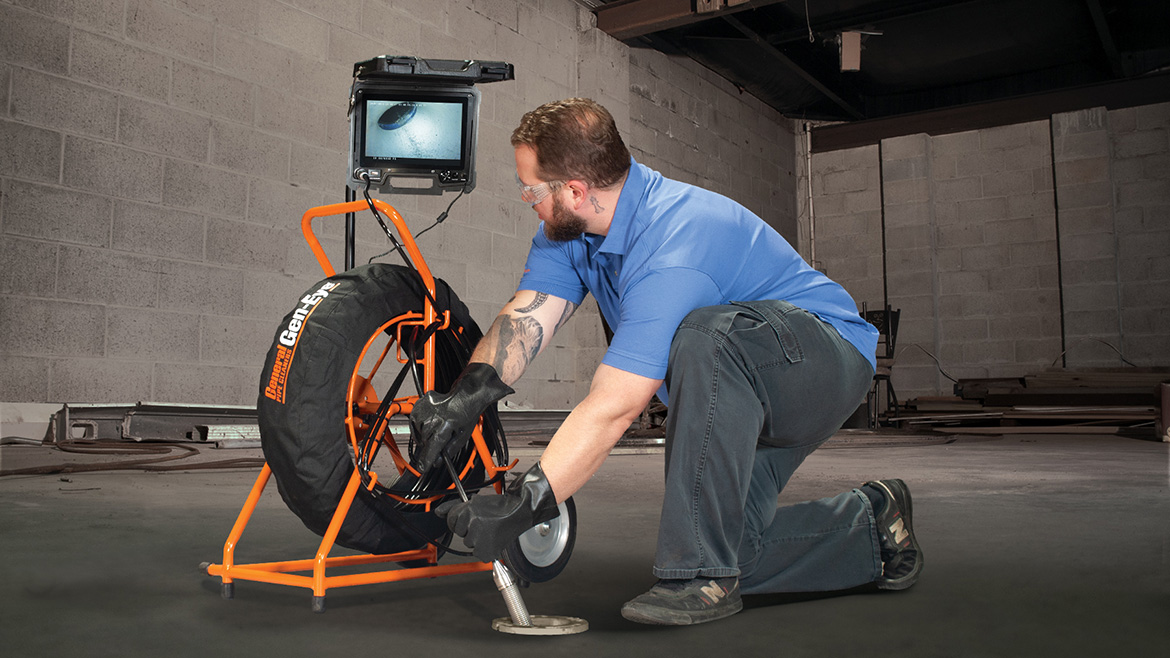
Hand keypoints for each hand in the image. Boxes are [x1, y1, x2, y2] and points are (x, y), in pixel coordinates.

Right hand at [409, 363, 512, 476]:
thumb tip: (437, 461)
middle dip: (428, 445)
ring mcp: (428, 407)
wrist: (466, 394)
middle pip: (424, 439)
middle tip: (436, 442)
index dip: (427, 458)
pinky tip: (427, 423)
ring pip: (417, 430)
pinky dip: (418, 424)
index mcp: (448, 423)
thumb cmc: (467, 413)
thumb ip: (449, 450)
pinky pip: (414, 419)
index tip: (422, 467)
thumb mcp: (463, 436)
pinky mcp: (422, 402)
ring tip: (434, 430)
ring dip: (423, 435)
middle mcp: (436, 415)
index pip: (434, 445)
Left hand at [436, 462, 559, 561]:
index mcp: (469, 511)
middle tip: (484, 523)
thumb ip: (455, 508)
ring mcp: (479, 539)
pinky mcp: (486, 551)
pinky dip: (485, 549)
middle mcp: (473, 524)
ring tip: (491, 530)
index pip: (452, 519)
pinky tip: (493, 539)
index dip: (462, 518)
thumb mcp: (476, 502)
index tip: (473, 517)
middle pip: (460, 532)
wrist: (520, 513)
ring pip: (469, 543)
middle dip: (469, 528)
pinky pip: (477, 552)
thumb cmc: (501, 507)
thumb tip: (438, 512)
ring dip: (477, 538)